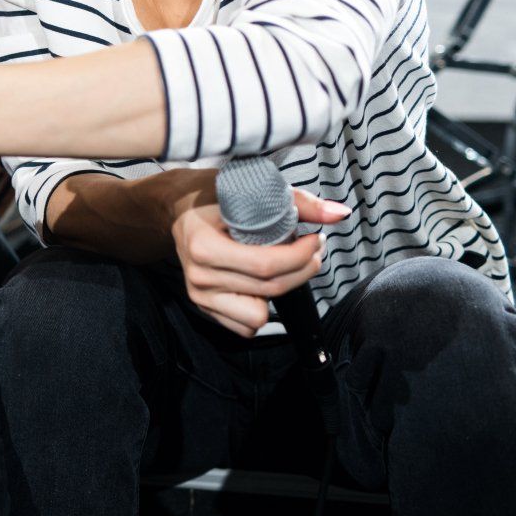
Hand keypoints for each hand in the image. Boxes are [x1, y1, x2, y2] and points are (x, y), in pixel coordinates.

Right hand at [171, 191, 349, 337]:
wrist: (177, 209)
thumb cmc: (213, 195)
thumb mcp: (249, 189)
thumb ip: (298, 202)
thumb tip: (339, 214)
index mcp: (204, 246)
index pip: (265, 264)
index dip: (300, 256)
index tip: (316, 240)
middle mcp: (199, 276)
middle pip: (269, 288)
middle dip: (301, 271)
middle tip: (310, 251)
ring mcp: (199, 295)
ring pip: (259, 315)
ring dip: (277, 293)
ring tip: (279, 268)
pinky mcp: (203, 307)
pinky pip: (245, 326)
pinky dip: (259, 309)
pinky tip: (259, 283)